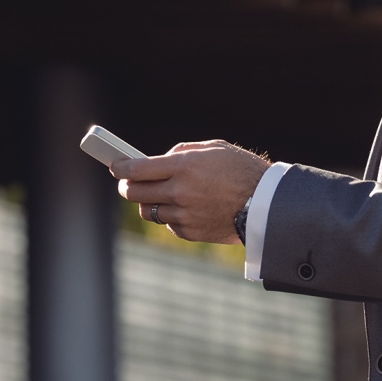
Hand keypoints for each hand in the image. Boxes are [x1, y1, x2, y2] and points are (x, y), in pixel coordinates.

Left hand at [112, 140, 269, 243]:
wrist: (266, 203)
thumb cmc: (242, 170)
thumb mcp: (214, 148)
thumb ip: (183, 151)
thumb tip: (161, 160)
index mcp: (184, 166)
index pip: (138, 168)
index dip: (121, 167)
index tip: (115, 166)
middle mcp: (180, 191)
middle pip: (135, 193)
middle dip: (127, 187)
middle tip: (128, 183)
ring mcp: (184, 214)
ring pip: (149, 211)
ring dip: (148, 203)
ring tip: (155, 196)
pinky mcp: (191, 231)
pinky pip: (169, 224)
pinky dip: (170, 216)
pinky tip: (182, 208)